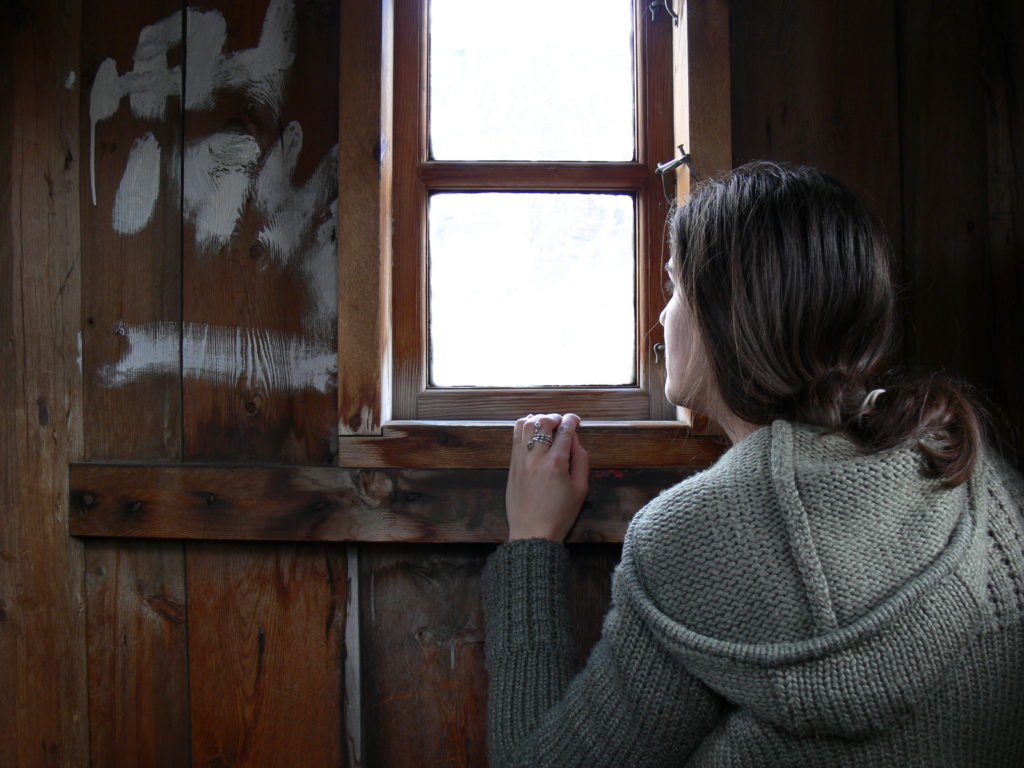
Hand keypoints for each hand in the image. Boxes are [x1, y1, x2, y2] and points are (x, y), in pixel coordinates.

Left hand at [505, 412, 589, 541]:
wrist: (532, 533)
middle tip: (562, 423)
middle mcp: (535, 458)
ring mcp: (520, 460)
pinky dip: (524, 428)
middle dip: (555, 417)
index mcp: (556, 463)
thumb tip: (575, 439)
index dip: (572, 420)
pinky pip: (515, 437)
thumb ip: (581, 460)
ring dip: (538, 419)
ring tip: (547, 425)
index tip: (576, 420)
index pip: (564, 430)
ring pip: (525, 425)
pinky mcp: (512, 465)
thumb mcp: (581, 489)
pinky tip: (533, 432)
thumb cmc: (560, 514)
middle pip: (542, 422)